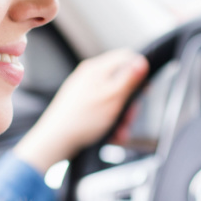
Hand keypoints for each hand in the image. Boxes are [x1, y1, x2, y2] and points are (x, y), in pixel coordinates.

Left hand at [13, 49, 149, 173]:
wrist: (55, 142)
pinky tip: (111, 135)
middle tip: (129, 117)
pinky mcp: (83, 106)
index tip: (145, 88)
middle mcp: (90, 77)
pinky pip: (104, 109)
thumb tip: (142, 61)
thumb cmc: (81, 120)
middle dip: (130, 103)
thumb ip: (129, 79)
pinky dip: (111, 122)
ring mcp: (85, 91)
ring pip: (114, 99)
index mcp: (96, 69)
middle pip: (122, 81)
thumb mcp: (112, 98)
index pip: (125, 57)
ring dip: (122, 116)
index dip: (139, 71)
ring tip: (119, 132)